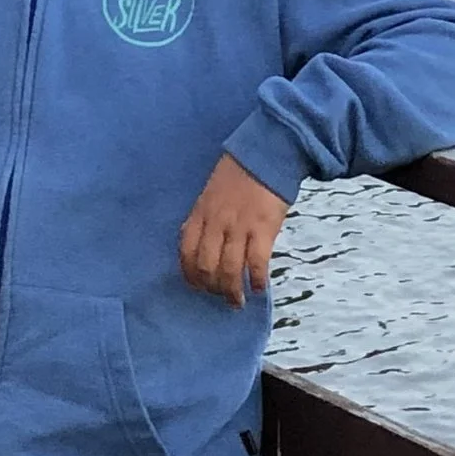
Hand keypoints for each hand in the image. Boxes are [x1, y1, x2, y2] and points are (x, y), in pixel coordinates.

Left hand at [178, 153, 288, 305]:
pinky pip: (257, 262)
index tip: (197, 287)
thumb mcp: (210, 193)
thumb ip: (204, 217)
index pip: (186, 252)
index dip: (189, 275)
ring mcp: (239, 226)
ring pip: (230, 270)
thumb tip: (199, 243)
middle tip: (220, 297)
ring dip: (232, 291)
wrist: (268, 153)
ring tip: (237, 302)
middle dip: (211, 288)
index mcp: (200, 212)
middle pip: (206, 266)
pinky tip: (259, 288)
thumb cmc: (239, 172)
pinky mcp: (263, 228)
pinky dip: (257, 280)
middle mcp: (216, 222)